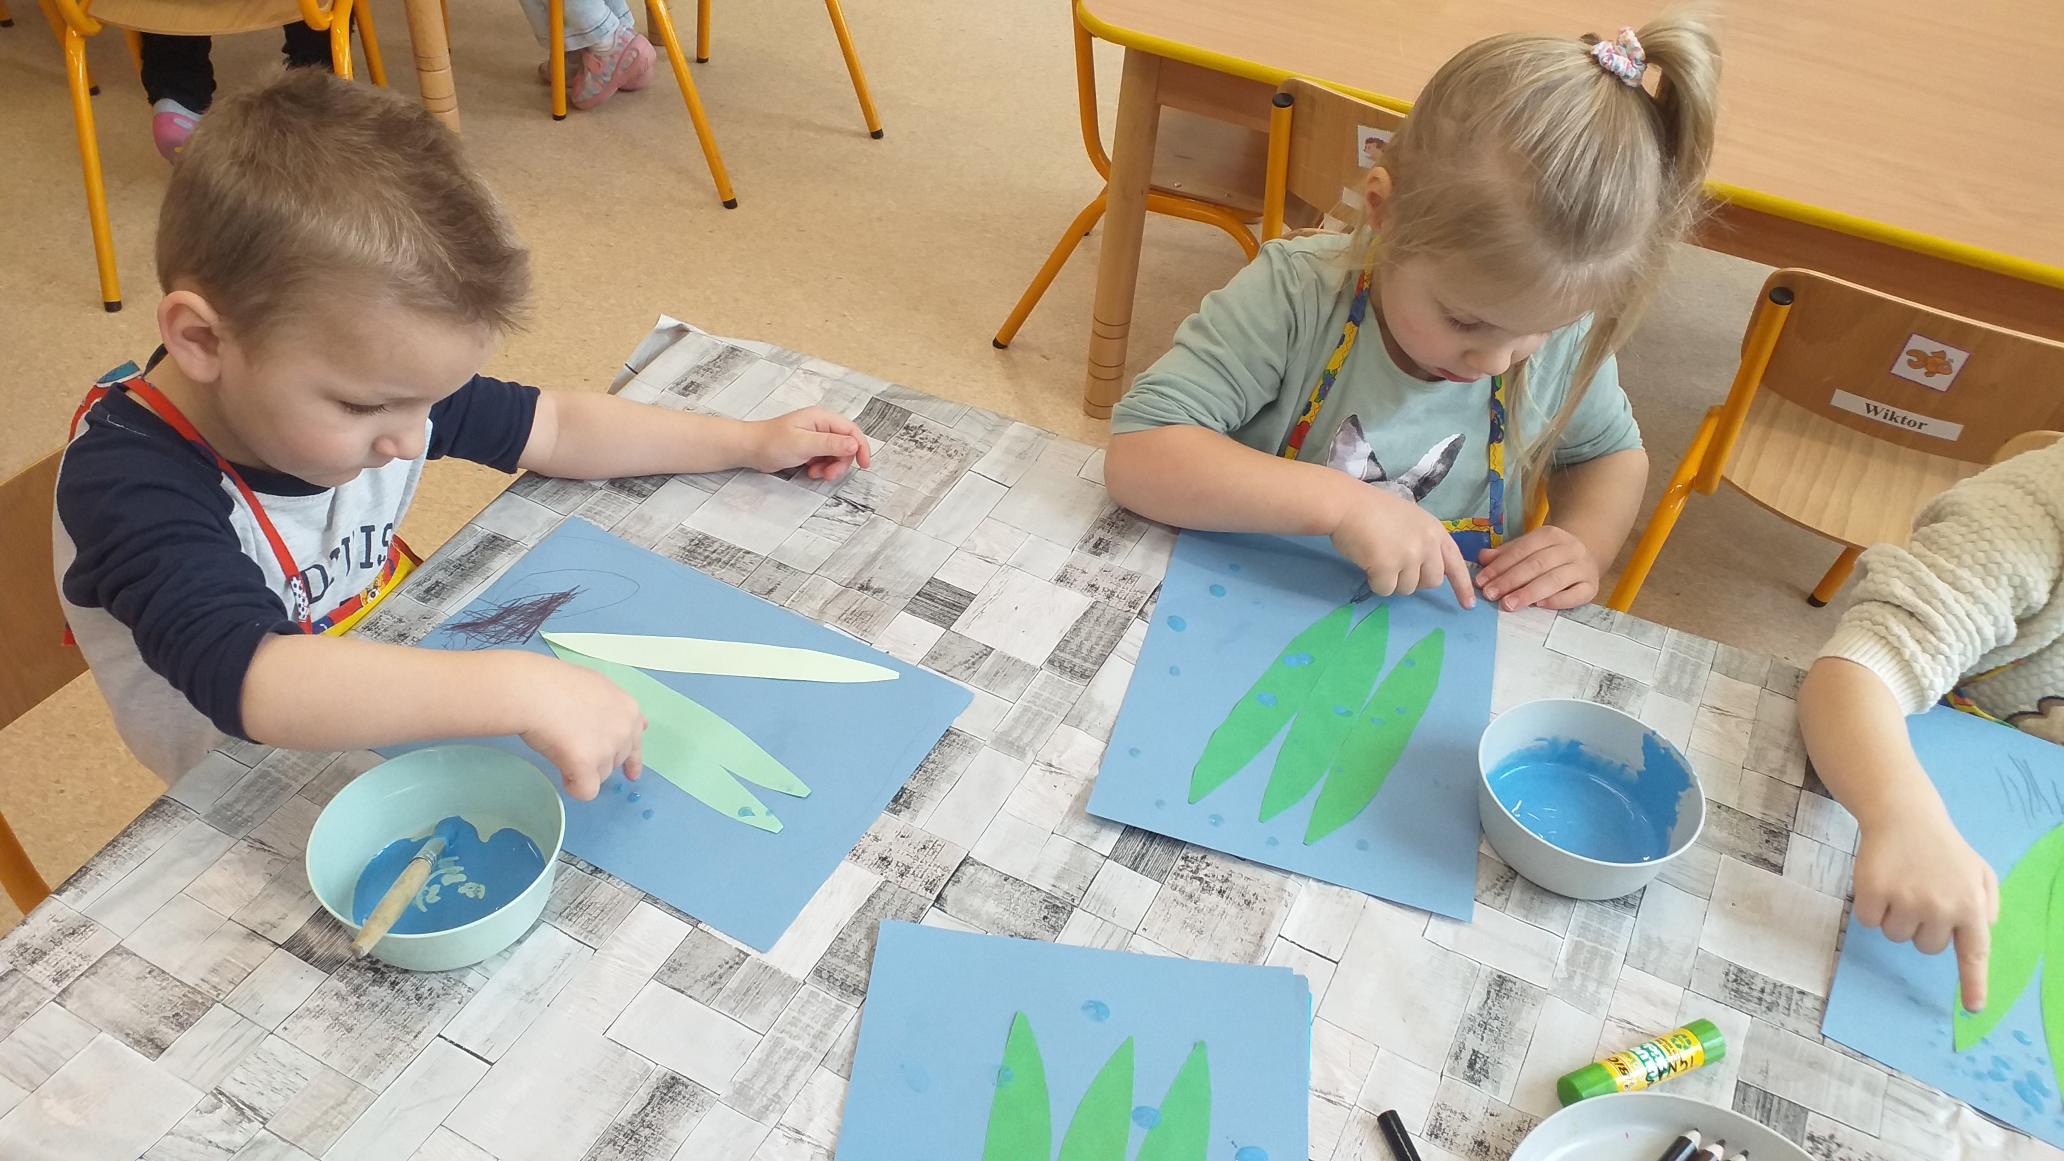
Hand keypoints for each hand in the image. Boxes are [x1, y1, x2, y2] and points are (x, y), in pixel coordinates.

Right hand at [510, 655, 646, 801]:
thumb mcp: (596, 687)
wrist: (534, 691)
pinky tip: (562, 774)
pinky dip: (574, 787)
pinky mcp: (587, 765)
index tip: (631, 774)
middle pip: (616, 761)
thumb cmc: (556, 683)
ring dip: (582, 770)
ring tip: (560, 748)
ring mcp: (607, 748)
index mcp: (628, 709)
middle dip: (597, 760)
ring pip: (600, 776)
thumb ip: (615, 707)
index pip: (636, 742)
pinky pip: (586, 791)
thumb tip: (640, 724)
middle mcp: (624, 730)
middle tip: (573, 746)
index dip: (632, 759)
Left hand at [746, 407, 871, 480]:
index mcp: (821, 418)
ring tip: (816, 474)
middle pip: (845, 445)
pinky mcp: (809, 448)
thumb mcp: (803, 444)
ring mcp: (815, 437)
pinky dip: (822, 468)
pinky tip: (810, 472)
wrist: (750, 449)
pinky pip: (825, 459)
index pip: (851, 431)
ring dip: (831, 467)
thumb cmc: (771, 442)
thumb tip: (854, 444)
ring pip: (836, 455)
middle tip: (829, 475)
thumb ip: (830, 443)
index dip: (861, 447)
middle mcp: (821, 426)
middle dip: (841, 462)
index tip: (864, 465)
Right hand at [1329, 488, 1474, 607]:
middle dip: (1415, 581)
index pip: (1455, 563)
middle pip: (1432, 582)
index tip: (1468, 605)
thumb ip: (1423, 542)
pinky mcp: (1388, 567)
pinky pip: (1385, 590)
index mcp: (1435, 531)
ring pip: (1407, 588)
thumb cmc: (1373, 510)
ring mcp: (1409, 556)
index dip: (1462, 586)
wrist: (1347, 505)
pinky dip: (1375, 582)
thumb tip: (1423, 570)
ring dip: (1392, 581)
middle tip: (1396, 568)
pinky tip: (1367, 563)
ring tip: (1378, 558)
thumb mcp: (1410, 521)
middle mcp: (1427, 544)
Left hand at [1475, 526, 1599, 609]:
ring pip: (1555, 579)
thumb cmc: (1550, 555)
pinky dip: (1557, 600)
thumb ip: (1506, 554)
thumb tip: (1482, 557)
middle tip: (1490, 594)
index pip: (1522, 549)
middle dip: (1510, 580)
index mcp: (1551, 535)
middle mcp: (1570, 548)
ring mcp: (1583, 567)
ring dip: (1528, 592)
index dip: (1500, 565)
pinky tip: (1539, 606)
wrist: (1588, 555)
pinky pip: (1576, 595)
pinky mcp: (1592, 587)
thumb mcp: (1528, 548)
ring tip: (1508, 604)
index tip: (1481, 581)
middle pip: (1537, 564)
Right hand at [1853, 807, 1998, 1011]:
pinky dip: (1869, 908)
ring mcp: (1906, 899)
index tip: (1972, 1009)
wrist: (1904, 814)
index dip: (1973, 984)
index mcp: (1970, 905)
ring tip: (1900, 884)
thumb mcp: (1978, 871)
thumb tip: (1981, 932)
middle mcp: (1941, 907)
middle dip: (1920, 927)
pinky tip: (1878, 882)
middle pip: (1925, 947)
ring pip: (1895, 936)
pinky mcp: (1873, 891)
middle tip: (1919, 894)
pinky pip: (1867, 922)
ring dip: (1894, 917)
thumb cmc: (1943, 848)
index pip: (1973, 954)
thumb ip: (1987, 904)